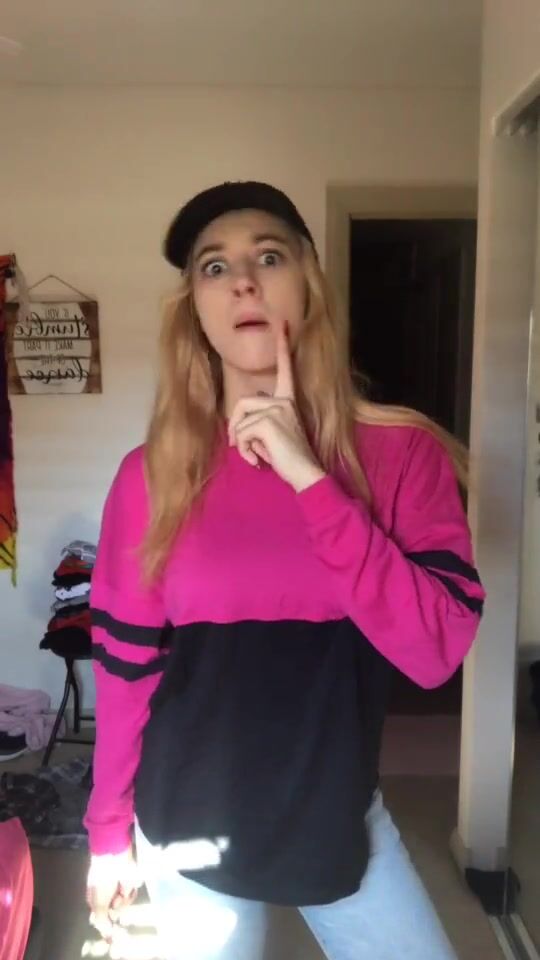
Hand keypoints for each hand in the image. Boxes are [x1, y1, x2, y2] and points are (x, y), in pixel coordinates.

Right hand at [86, 845, 140, 941]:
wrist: (113, 856)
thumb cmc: (102, 879)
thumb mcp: (98, 901)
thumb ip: (101, 919)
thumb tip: (105, 932)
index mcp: (96, 901)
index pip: (103, 919)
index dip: (109, 926)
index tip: (115, 935)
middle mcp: (108, 897)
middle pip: (116, 913)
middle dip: (119, 906)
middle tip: (117, 898)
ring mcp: (119, 890)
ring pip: (125, 903)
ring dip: (124, 897)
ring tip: (120, 887)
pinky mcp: (129, 882)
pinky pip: (132, 892)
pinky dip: (130, 889)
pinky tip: (126, 883)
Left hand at [228, 322, 326, 492]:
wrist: (306, 473)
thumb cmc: (289, 459)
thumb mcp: (273, 437)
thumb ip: (259, 424)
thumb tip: (236, 432)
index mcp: (288, 401)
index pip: (285, 371)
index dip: (283, 348)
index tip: (283, 324)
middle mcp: (284, 401)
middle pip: (242, 402)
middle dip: (236, 427)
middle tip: (241, 448)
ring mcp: (278, 409)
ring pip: (240, 418)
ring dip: (241, 441)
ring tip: (254, 456)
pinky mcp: (269, 421)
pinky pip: (243, 432)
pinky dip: (244, 450)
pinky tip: (257, 460)